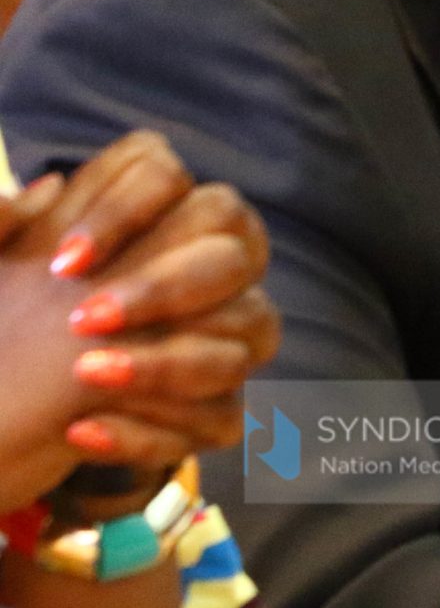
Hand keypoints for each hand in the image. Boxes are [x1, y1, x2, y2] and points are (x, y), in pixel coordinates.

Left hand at [7, 132, 278, 477]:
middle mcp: (206, 266)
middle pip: (231, 255)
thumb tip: (44, 190)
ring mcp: (225, 339)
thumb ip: (0, 226)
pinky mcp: (214, 410)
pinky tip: (80, 431)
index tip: (62, 262)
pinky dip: (150, 431)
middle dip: (163, 288)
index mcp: (148, 213)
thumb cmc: (0, 321)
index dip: (126, 212)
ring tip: (85, 374)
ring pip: (246, 337)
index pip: (166, 175)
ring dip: (165, 362)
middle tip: (85, 319)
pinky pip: (220, 418)